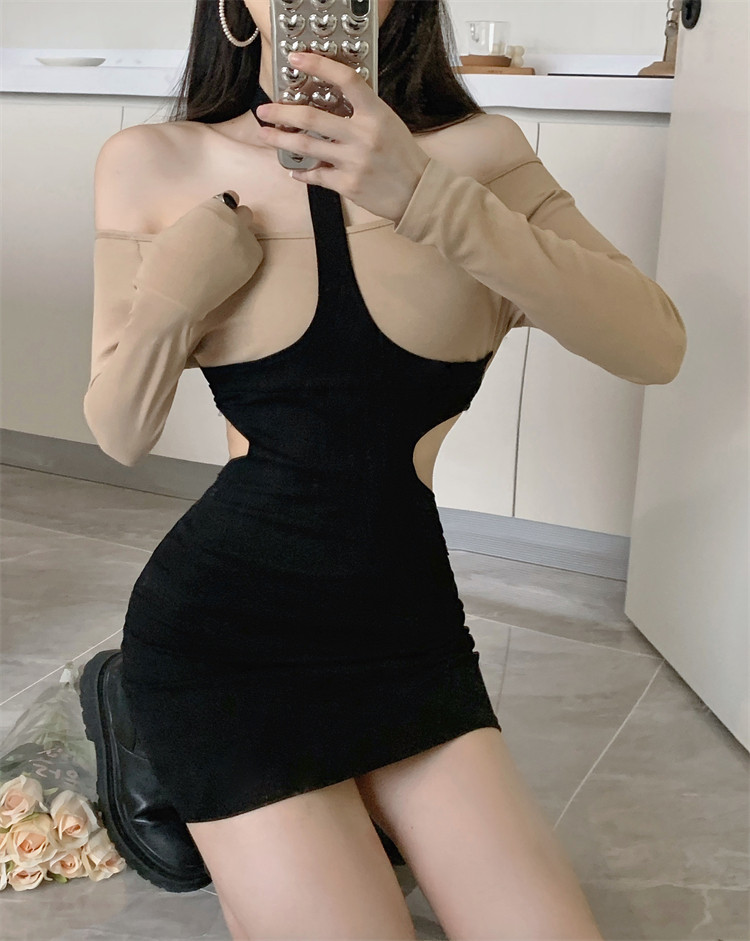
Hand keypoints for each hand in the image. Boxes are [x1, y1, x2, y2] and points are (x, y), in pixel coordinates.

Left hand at [254, 52, 429, 223]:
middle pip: (312, 118)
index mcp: (375, 114)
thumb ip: (361, 113)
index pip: (345, 80)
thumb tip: (328, 108)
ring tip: (265, 135)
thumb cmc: (402, 156)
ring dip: (280, 140)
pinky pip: (316, 175)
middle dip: (281, 113)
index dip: (318, 66)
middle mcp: (363, 135)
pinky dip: (302, 172)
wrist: (417, 192)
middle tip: (264, 110)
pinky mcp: (347, 185)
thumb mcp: (387, 123)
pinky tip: (294, 170)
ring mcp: (353, 161)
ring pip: (306, 147)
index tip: (296, 59)